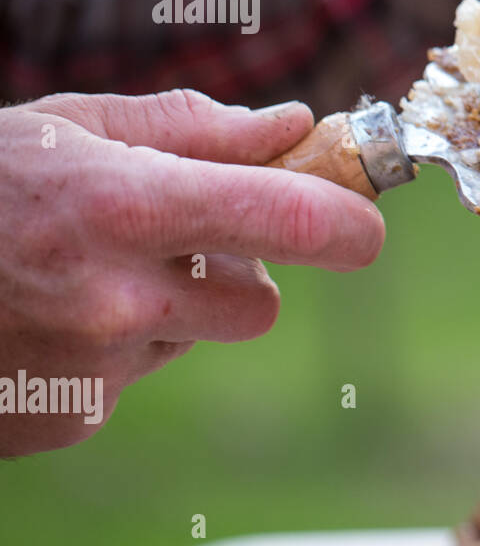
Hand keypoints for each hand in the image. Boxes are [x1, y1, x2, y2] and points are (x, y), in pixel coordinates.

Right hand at [0, 90, 384, 455]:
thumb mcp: (72, 126)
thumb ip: (194, 129)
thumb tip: (292, 127)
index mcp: (127, 206)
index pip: (293, 222)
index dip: (349, 221)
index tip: (364, 219)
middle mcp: (117, 298)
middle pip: (261, 304)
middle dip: (237, 272)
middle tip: (175, 240)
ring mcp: (93, 369)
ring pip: (195, 339)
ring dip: (170, 309)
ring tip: (83, 273)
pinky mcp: (70, 419)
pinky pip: (135, 379)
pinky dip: (112, 352)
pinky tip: (48, 319)